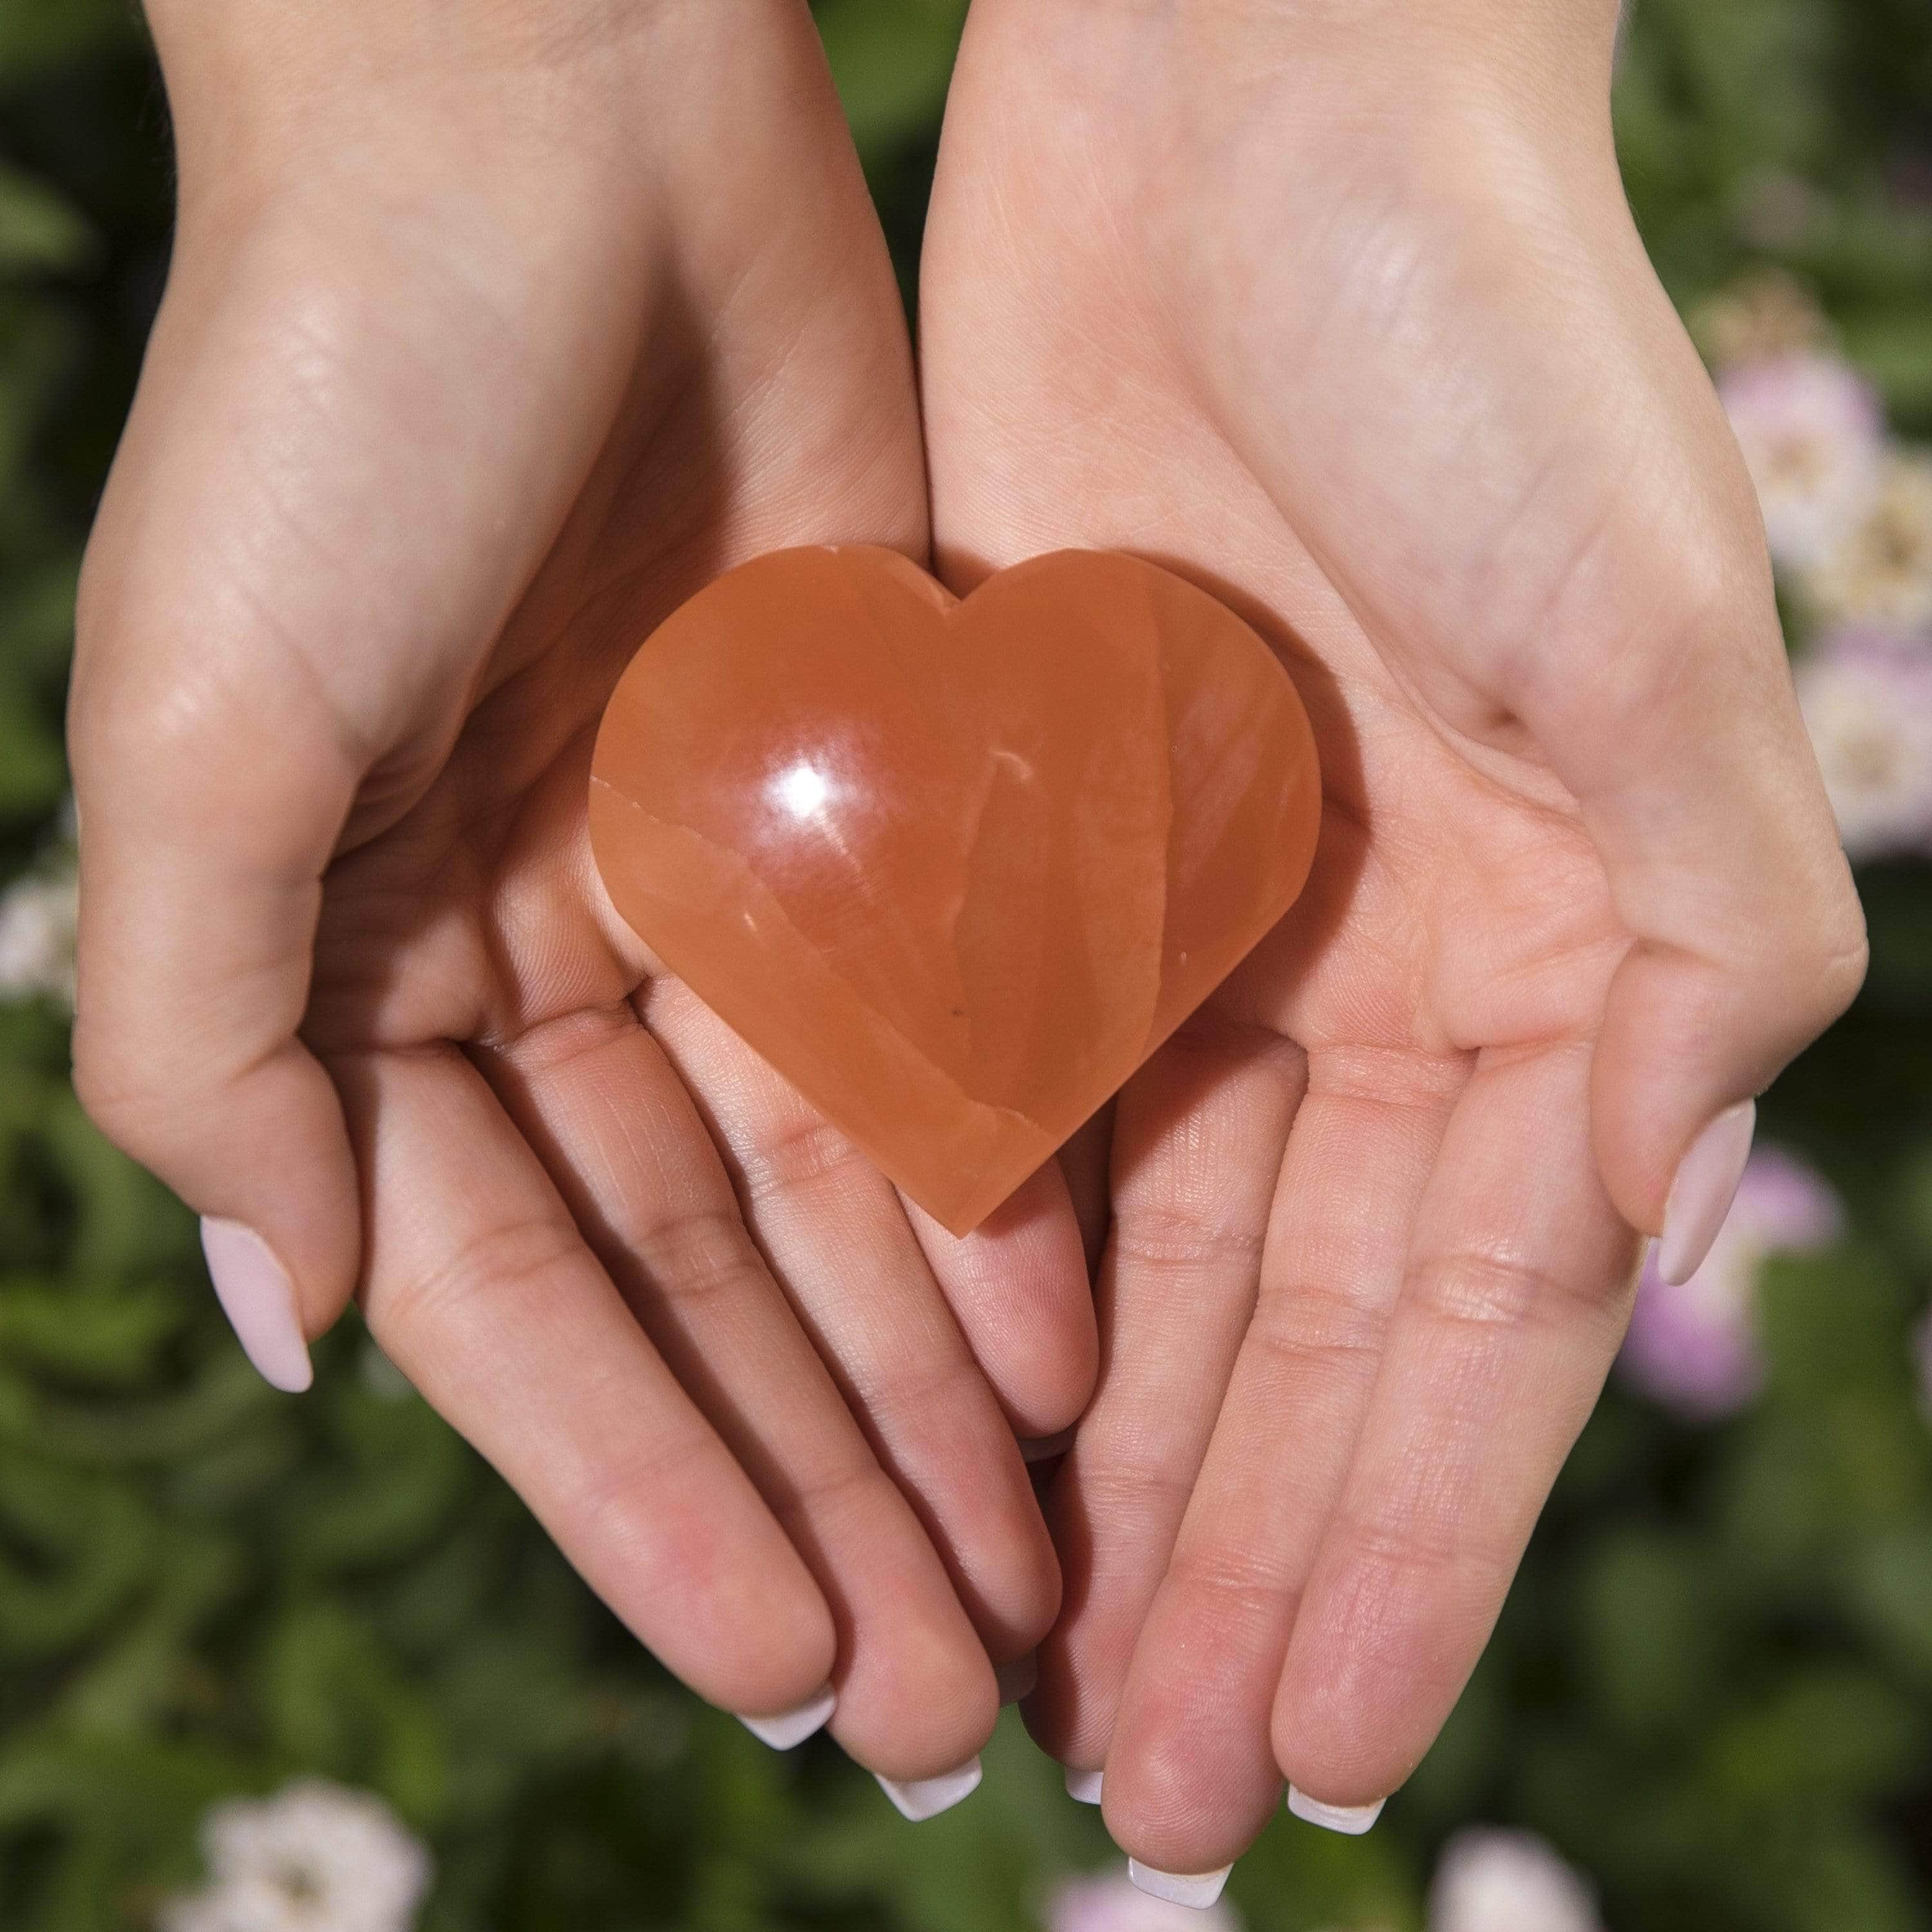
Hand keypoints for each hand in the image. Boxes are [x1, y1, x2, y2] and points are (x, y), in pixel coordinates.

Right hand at [69, 0, 1092, 1793]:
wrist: (543, 140)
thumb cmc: (332, 411)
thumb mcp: (201, 739)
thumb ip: (213, 1040)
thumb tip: (295, 1323)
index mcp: (375, 989)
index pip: (525, 1316)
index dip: (642, 1498)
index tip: (773, 1663)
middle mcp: (550, 975)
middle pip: (704, 1306)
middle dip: (807, 1497)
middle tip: (931, 1702)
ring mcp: (720, 902)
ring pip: (839, 1220)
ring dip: (921, 1407)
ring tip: (1018, 1590)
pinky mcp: (864, 813)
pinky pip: (945, 1057)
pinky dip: (1000, 1210)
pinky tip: (1066, 1365)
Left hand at [923, 0, 1863, 1880]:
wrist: (1253, 123)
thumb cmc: (1483, 347)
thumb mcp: (1661, 656)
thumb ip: (1705, 950)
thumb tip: (1643, 1216)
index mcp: (1543, 965)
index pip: (1462, 1332)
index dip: (1398, 1545)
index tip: (1330, 1745)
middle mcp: (1373, 980)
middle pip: (1291, 1349)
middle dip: (1236, 1566)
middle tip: (1169, 1790)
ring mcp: (1195, 932)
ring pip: (1148, 1279)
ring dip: (1110, 1486)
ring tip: (1059, 1683)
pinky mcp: (1033, 859)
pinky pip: (1010, 1124)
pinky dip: (994, 1294)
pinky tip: (964, 1448)